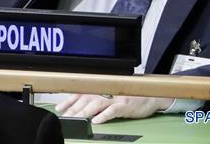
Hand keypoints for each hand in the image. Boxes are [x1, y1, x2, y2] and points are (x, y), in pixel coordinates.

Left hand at [56, 94, 173, 123]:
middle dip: (74, 108)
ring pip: (97, 103)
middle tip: (65, 117)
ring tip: (77, 118)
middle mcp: (106, 91)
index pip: (81, 93)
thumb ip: (96, 100)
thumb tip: (79, 107)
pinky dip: (104, 115)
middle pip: (86, 98)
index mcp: (101, 88)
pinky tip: (96, 120)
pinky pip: (113, 110)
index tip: (59, 108)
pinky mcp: (125, 105)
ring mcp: (115, 98)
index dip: (69, 100)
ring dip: (85, 111)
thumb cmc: (130, 96)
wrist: (150, 95)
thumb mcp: (111, 96)